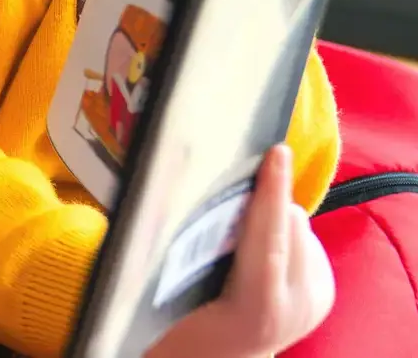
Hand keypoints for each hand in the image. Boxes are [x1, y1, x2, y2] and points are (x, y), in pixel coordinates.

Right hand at [145, 144, 333, 356]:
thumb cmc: (179, 329)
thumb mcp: (170, 299)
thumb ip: (174, 257)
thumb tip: (154, 205)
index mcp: (258, 309)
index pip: (267, 240)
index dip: (270, 193)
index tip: (276, 151)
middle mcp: (297, 306)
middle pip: (288, 224)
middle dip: (262, 202)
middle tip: (227, 199)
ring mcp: (316, 301)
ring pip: (300, 227)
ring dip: (273, 217)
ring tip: (240, 235)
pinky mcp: (325, 292)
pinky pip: (306, 239)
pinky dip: (282, 232)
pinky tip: (258, 251)